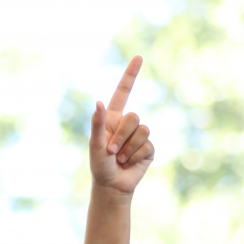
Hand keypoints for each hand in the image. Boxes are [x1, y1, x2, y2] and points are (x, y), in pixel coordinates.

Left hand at [89, 55, 153, 195]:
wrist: (112, 186)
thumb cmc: (99, 165)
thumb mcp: (94, 144)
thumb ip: (97, 123)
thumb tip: (98, 102)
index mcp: (112, 118)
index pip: (123, 92)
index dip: (131, 75)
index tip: (139, 57)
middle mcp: (127, 124)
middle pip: (133, 117)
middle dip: (121, 136)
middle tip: (111, 152)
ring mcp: (140, 136)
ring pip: (142, 130)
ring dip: (128, 148)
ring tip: (120, 159)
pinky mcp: (149, 148)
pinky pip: (147, 145)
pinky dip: (136, 156)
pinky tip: (130, 163)